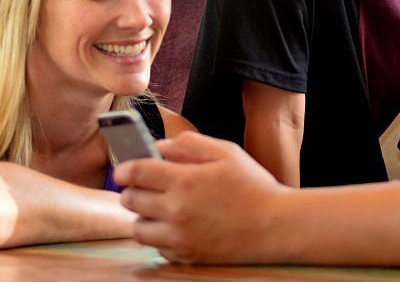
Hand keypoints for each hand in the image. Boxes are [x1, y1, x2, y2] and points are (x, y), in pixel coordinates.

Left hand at [114, 131, 287, 263]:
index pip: (136, 173)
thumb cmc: (254, 186)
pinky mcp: (186, 255)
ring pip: (138, 228)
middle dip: (134, 191)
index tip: (124, 170)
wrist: (275, 225)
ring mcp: (180, 236)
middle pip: (131, 200)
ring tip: (161, 209)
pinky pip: (157, 247)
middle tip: (147, 187)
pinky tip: (178, 226)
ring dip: (144, 216)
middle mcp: (177, 210)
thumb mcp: (227, 153)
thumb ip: (190, 144)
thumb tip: (160, 147)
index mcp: (185, 181)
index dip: (124, 169)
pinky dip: (161, 237)